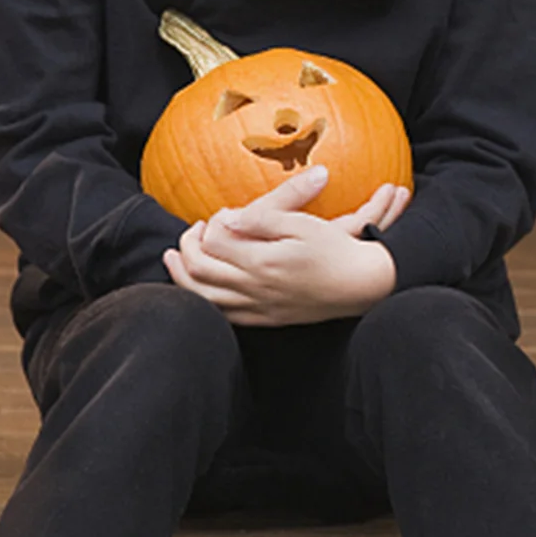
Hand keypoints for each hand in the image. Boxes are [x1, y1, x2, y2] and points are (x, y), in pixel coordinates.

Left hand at [162, 165, 408, 325]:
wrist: (361, 285)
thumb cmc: (334, 249)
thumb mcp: (302, 223)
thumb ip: (263, 219)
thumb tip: (228, 218)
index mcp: (263, 262)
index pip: (214, 245)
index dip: (207, 228)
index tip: (213, 217)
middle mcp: (256, 288)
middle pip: (201, 273)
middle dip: (185, 252)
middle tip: (187, 235)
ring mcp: (261, 308)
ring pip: (207, 299)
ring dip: (184, 279)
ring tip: (174, 261)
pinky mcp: (269, 319)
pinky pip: (227, 316)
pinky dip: (206, 303)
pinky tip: (203, 290)